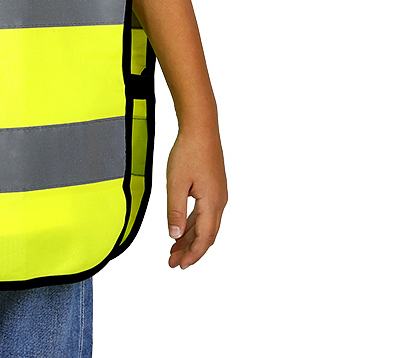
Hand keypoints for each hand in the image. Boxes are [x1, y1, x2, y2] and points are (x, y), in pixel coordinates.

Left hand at [165, 126, 226, 268]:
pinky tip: (182, 227)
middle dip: (190, 250)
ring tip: (174, 249)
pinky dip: (193, 224)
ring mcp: (218, 194)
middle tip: (173, 262)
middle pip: (206, 235)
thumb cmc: (188, 151)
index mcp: (212, 203)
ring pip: (205, 224)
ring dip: (190, 237)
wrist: (201, 128)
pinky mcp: (214, 187)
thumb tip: (174, 236)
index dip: (192, 254)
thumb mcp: (176, 183)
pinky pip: (204, 213)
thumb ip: (175, 210)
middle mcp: (219, 202)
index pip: (204, 238)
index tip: (180, 266)